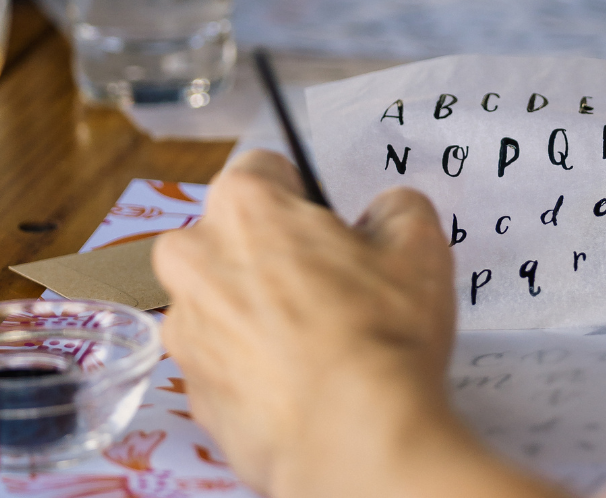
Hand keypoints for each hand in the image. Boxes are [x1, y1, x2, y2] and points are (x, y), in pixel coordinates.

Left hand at [153, 150, 460, 497]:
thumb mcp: (418, 244)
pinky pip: (223, 360)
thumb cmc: (379, 334)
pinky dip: (253, 365)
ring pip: (220, 299)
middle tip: (326, 283)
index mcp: (244, 205)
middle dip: (267, 251)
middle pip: (227, 234)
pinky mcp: (191, 391)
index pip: (262, 167)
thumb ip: (397, 207)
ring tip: (318, 341)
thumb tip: (384, 213)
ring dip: (256, 310)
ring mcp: (186, 330)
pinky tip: (300, 380)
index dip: (302, 194)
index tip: (326, 225)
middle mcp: (195, 259)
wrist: (352, 439)